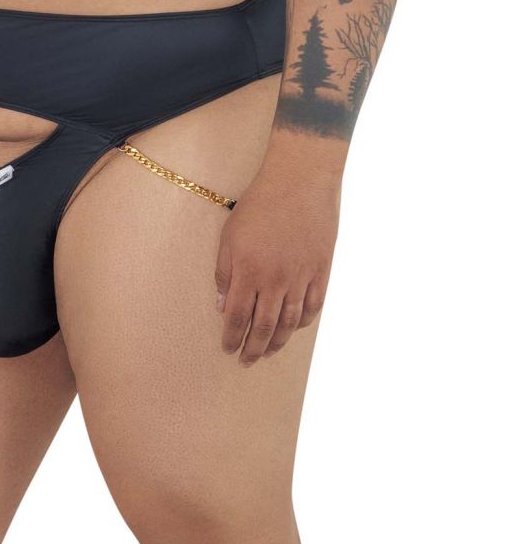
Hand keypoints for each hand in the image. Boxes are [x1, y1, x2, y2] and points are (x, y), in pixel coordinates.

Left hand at [214, 166, 339, 364]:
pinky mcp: (321, 271)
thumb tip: (223, 306)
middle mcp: (275, 280)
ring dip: (276, 342)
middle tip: (246, 361)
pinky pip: (313, 306)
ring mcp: (301, 277)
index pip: (238, 317)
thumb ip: (224, 273)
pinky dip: (303, 323)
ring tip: (267, 352)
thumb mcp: (229, 236)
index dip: (232, 338)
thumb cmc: (259, 205)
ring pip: (289, 322)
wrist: (300, 181)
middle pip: (263, 327)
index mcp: (249, 272)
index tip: (227, 349)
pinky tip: (294, 330)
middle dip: (252, 349)